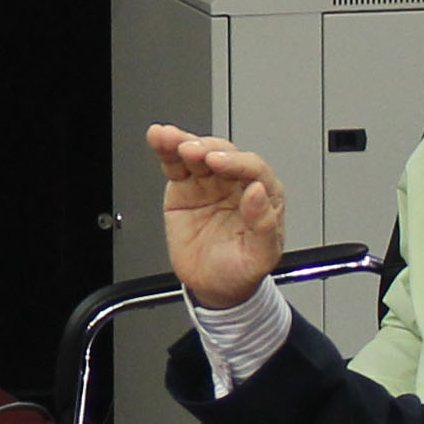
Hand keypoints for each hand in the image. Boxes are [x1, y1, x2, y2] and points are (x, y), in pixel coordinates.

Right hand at [148, 127, 291, 309]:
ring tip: (170, 138)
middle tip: (191, 151)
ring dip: (184, 141)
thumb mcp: (260, 257)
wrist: (212, 286)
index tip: (218, 163)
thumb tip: (259, 193)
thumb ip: (264, 225)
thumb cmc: (241, 270)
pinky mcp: (185, 186)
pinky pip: (176, 163)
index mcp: (263, 195)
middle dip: (207, 149)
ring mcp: (210, 183)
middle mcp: (236, 183)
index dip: (236, 162)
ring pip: (199, 153)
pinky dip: (166, 148)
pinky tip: (159, 137)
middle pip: (225, 154)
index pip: (253, 169)